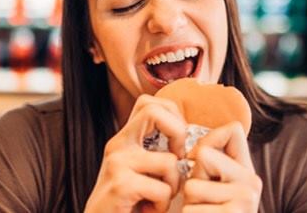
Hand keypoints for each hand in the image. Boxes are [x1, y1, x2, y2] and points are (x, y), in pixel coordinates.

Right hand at [85, 95, 187, 212]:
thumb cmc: (127, 204)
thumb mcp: (141, 171)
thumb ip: (155, 152)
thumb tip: (189, 137)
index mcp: (124, 139)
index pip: (150, 103)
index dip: (173, 117)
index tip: (177, 146)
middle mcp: (118, 145)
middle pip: (154, 111)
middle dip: (179, 133)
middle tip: (178, 160)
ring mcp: (117, 163)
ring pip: (170, 161)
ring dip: (173, 186)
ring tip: (158, 199)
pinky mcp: (120, 185)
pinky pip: (162, 189)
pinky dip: (162, 205)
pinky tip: (149, 210)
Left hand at [182, 122, 261, 212]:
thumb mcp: (215, 187)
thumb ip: (212, 164)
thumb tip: (196, 152)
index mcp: (249, 171)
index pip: (234, 130)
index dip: (209, 139)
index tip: (199, 160)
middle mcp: (252, 183)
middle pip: (204, 155)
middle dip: (193, 179)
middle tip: (202, 200)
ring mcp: (245, 200)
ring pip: (191, 186)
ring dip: (189, 203)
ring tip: (203, 212)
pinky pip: (190, 209)